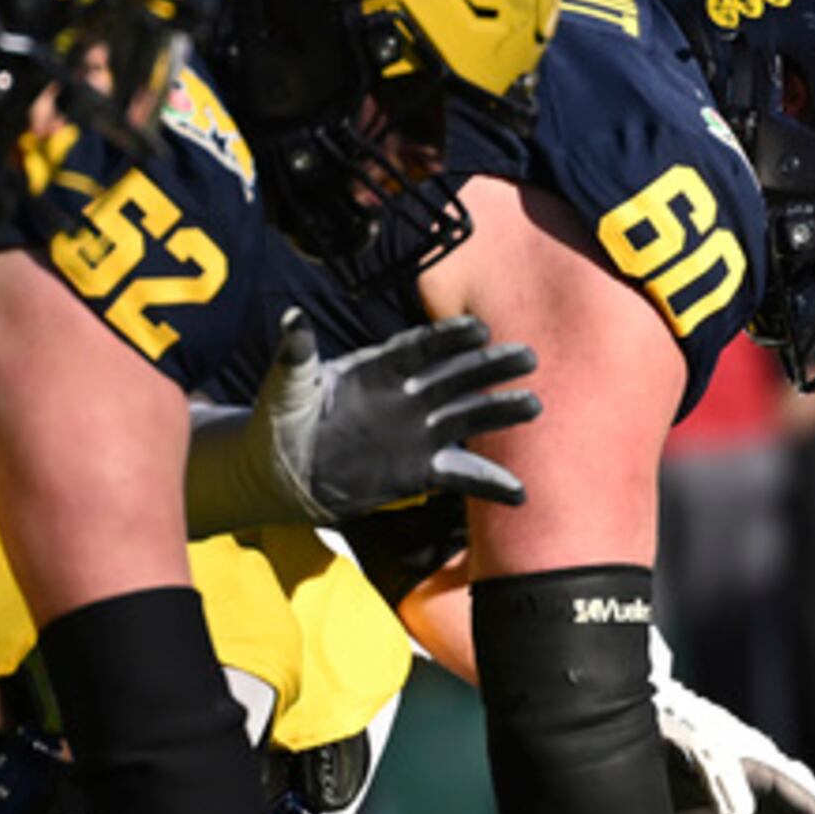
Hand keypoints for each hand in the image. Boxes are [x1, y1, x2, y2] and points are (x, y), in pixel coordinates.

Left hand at [190, 310, 539, 530]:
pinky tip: (518, 492)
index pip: (419, 349)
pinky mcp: (418, 471)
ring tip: (533, 406)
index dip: (448, 338)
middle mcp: (406, 396)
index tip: (479, 329)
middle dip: (489, 368)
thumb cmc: (281, 420)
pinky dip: (489, 483)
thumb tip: (292, 321)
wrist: (281, 472)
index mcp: (377, 369)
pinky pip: (460, 475)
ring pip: (466, 418)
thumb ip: (296, 355)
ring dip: (499, 413)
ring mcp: (416, 434)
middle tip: (527, 357)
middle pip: (455, 377)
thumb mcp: (286, 385)